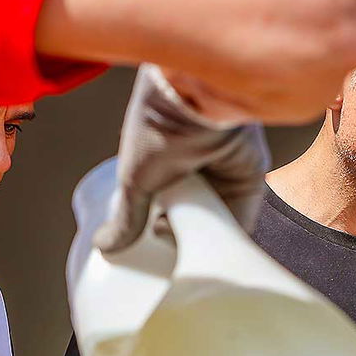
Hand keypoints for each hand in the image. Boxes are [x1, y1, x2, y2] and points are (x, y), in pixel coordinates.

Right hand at [95, 63, 270, 251]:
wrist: (195, 97)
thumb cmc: (158, 128)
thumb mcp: (134, 179)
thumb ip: (127, 216)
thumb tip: (105, 246)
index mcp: (167, 166)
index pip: (163, 208)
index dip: (156, 231)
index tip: (148, 250)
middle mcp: (198, 172)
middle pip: (193, 219)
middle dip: (183, 239)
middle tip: (171, 257)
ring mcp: (225, 177)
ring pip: (218, 223)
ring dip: (206, 241)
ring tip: (190, 255)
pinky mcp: (250, 182)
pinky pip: (243, 220)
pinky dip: (231, 238)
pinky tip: (216, 253)